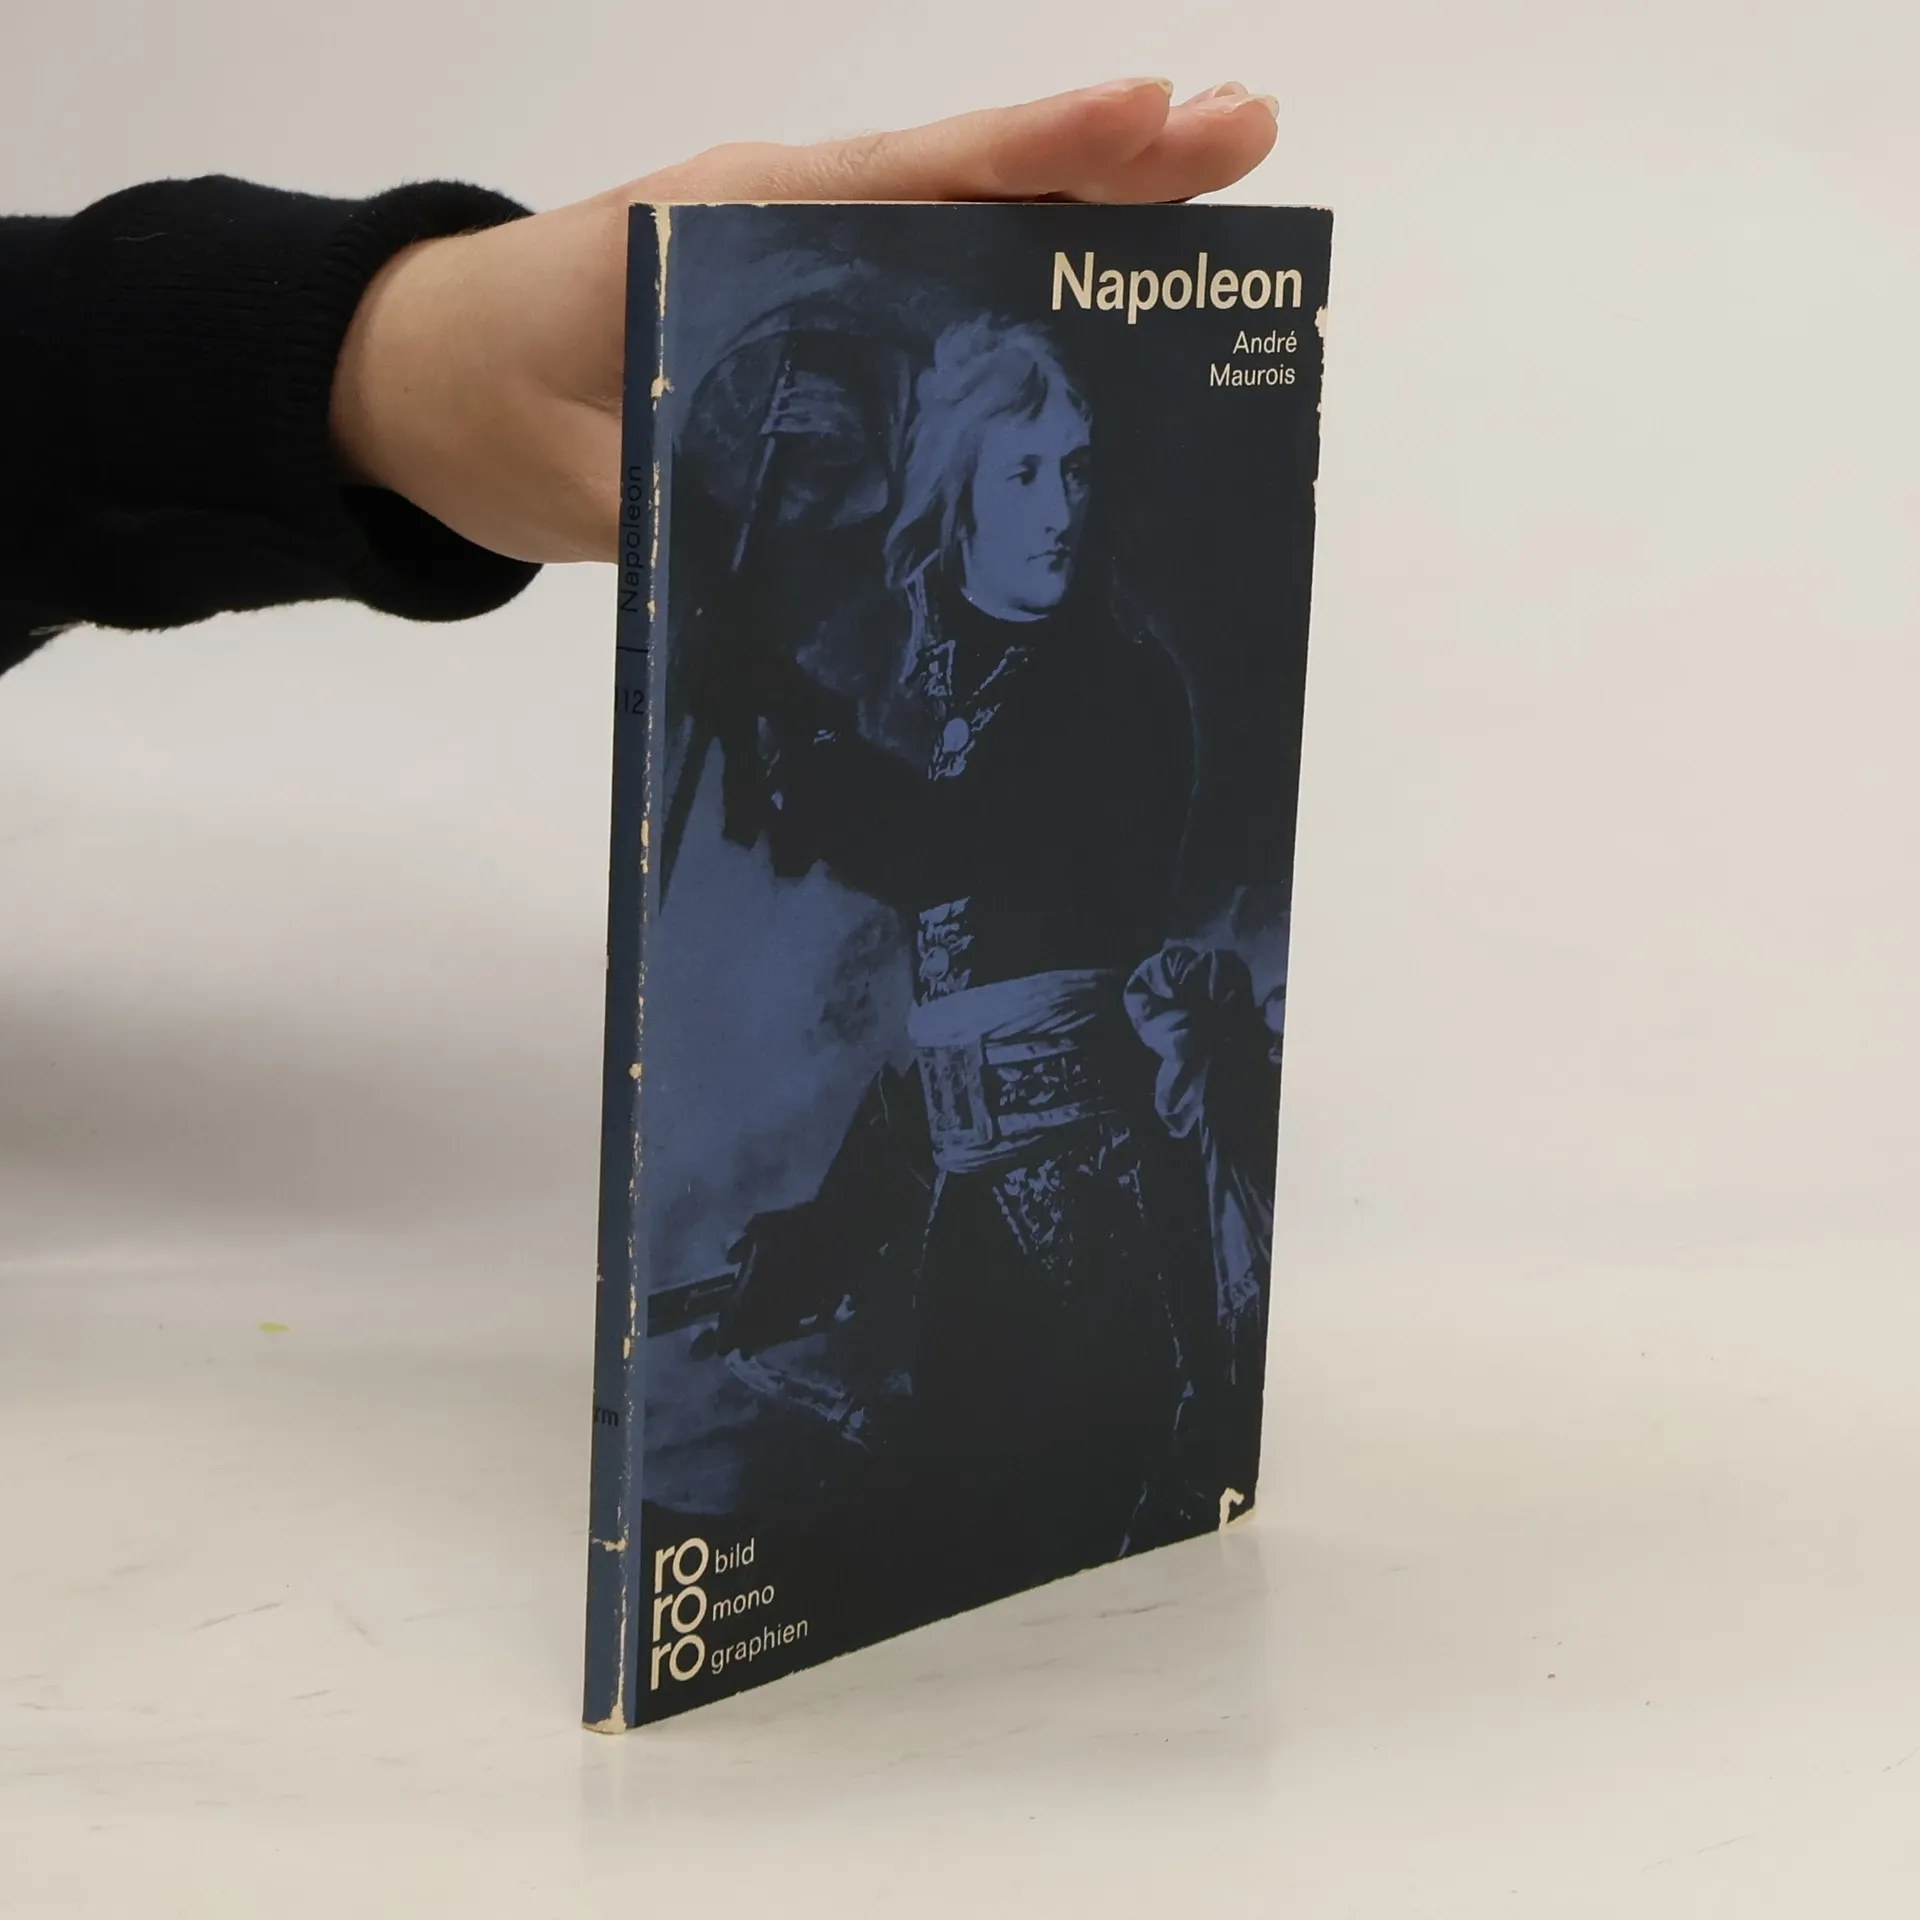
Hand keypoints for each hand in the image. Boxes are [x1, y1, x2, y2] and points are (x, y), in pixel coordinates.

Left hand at [328, 79, 1278, 565]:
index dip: (1041, 156)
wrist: (409, 386)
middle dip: (1110, 166)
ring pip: (962, 234)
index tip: (1157, 119)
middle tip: (1245, 139)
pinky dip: (1014, 296)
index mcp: (738, 225)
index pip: (917, 176)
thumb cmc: (480, 401)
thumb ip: (708, 501)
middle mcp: (786, 222)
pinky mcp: (798, 318)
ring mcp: (798, 264)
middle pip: (970, 185)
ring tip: (1209, 218)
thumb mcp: (589, 474)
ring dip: (1082, 230)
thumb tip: (839, 552)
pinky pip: (924, 297)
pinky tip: (1090, 322)